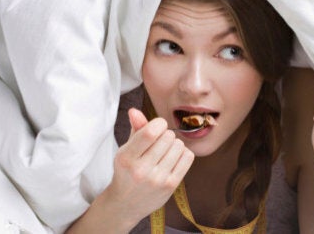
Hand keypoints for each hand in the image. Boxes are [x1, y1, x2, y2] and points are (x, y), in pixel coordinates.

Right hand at [105, 108, 193, 227]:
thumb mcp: (126, 150)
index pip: (151, 132)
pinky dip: (183, 153)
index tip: (156, 127)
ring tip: (165, 152)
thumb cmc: (127, 171)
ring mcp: (157, 180)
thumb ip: (134, 129)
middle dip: (166, 135)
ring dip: (175, 144)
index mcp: (127, 158)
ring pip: (179, 146)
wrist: (126, 204)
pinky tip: (173, 159)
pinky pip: (188, 157)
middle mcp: (141, 170)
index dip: (159, 124)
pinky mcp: (170, 186)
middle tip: (159, 143)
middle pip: (168, 137)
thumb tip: (135, 110)